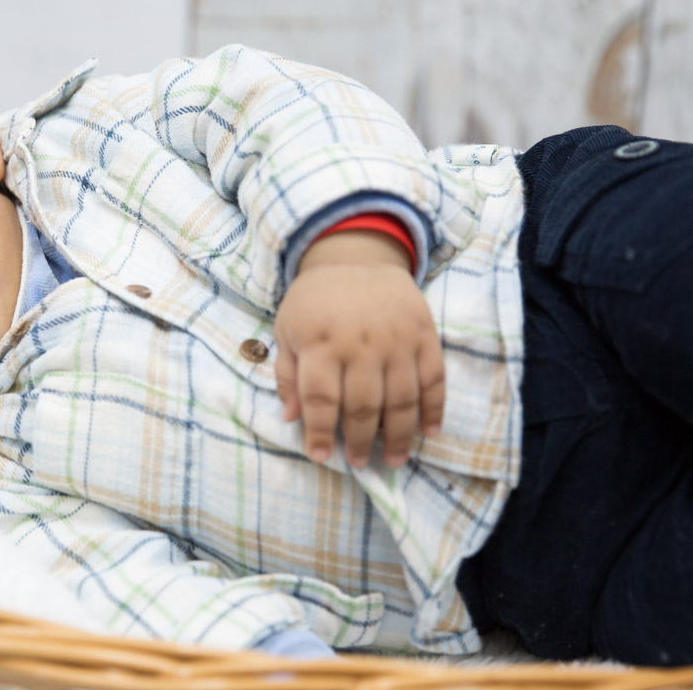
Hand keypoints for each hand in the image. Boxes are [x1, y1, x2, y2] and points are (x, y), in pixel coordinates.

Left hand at [275, 231, 444, 468]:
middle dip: (359, 441)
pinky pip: (434, 379)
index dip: (319, 431)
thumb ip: (287, 374)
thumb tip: (291, 418)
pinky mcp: (425, 335)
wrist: (356, 257)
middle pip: (362, 404)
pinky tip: (428, 432)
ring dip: (398, 436)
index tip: (320, 456)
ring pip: (401, 399)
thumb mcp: (286, 330)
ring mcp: (396, 340)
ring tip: (392, 460)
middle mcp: (360, 344)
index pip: (320, 398)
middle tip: (359, 463)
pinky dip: (434, 409)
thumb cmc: (314, 301)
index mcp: (320, 343)